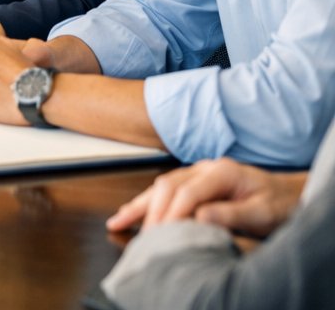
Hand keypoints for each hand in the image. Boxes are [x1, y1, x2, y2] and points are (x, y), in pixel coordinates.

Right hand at [107, 159, 305, 236]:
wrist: (287, 195)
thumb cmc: (278, 204)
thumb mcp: (262, 213)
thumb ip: (232, 214)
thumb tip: (200, 216)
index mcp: (222, 172)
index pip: (187, 192)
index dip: (173, 213)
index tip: (163, 234)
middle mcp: (204, 168)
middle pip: (167, 186)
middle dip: (151, 211)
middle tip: (143, 236)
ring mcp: (197, 173)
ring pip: (160, 186)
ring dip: (141, 205)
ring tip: (119, 221)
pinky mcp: (194, 182)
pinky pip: (165, 190)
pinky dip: (147, 202)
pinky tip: (133, 211)